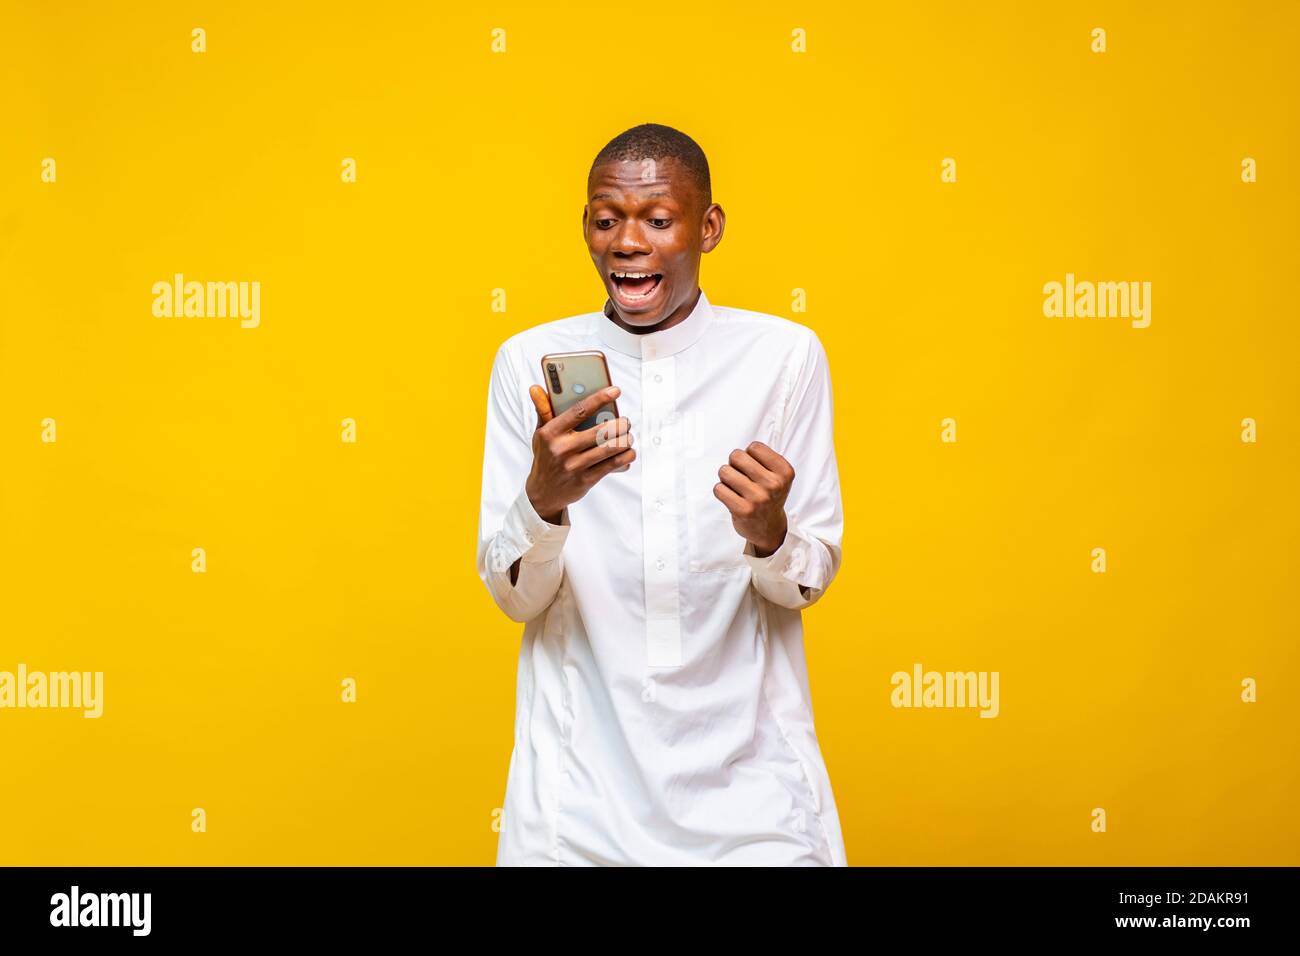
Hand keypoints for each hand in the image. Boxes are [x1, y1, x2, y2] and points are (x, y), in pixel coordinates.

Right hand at [524, 383, 633, 523]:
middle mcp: (562, 449)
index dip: (599, 399)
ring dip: (625, 440)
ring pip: (610, 448)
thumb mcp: (540, 433)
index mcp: (551, 433)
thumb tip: (535, 388)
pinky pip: (611, 465)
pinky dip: (625, 457)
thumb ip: (543, 410)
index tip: (615, 391)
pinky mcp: (585, 480)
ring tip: (628, 436)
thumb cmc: (546, 457)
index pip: (579, 411)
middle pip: (600, 431)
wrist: (542, 492)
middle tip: (626, 421)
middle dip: (620, 424)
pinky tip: (628, 452)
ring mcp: (574, 466)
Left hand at [713, 441, 793, 556]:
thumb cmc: (769, 496)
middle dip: (734, 463)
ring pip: (724, 471)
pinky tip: (731, 497)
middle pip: (737, 456)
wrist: (769, 528)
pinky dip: (721, 491)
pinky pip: (718, 489)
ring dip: (726, 477)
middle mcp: (774, 485)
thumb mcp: (778, 476)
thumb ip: (763, 459)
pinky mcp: (742, 510)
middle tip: (740, 475)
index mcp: (785, 472)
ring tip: (735, 486)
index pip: (754, 447)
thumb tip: (737, 453)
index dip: (749, 455)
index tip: (753, 467)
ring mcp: (758, 498)